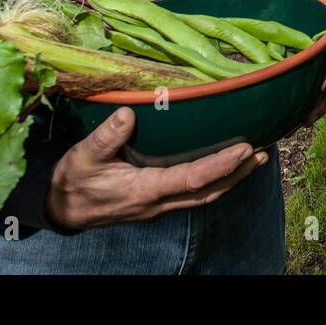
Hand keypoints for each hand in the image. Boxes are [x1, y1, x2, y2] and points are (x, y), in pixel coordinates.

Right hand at [45, 107, 265, 230]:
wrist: (61, 210)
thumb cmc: (73, 183)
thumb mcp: (82, 158)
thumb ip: (105, 138)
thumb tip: (128, 114)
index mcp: (144, 190)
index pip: (192, 179)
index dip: (221, 165)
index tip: (244, 149)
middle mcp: (158, 202)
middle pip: (208, 192)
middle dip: (238, 173)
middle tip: (264, 151)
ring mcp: (160, 205)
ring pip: (205, 196)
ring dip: (233, 178)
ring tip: (256, 158)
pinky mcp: (158, 202)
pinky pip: (195, 194)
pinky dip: (216, 180)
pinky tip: (227, 166)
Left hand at [299, 0, 325, 127]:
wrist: (307, 16)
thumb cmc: (317, 12)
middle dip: (325, 102)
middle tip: (311, 116)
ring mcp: (325, 72)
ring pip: (325, 95)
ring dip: (316, 110)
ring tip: (303, 122)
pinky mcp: (314, 79)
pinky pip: (314, 96)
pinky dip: (306, 109)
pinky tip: (293, 122)